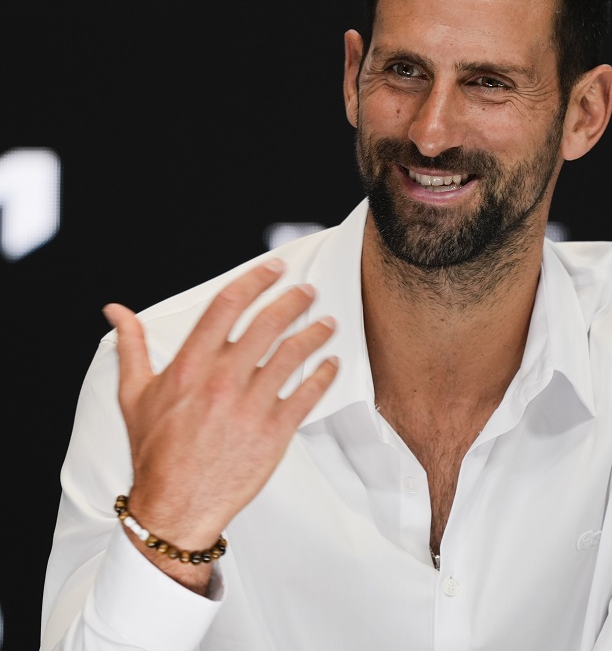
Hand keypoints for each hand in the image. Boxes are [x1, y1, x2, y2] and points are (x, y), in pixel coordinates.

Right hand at [103, 259, 338, 588]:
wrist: (173, 507)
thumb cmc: (154, 451)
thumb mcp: (134, 395)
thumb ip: (131, 347)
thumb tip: (115, 311)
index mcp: (189, 367)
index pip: (227, 306)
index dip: (255, 280)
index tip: (275, 269)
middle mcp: (222, 381)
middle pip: (268, 324)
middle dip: (294, 301)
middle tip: (308, 291)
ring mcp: (251, 406)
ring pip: (293, 354)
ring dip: (315, 333)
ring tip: (327, 324)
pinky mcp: (274, 433)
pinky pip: (308, 394)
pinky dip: (324, 374)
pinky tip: (332, 363)